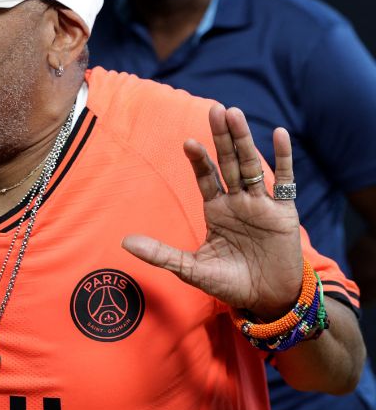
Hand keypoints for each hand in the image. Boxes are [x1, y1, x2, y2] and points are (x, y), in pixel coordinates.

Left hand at [122, 105, 302, 318]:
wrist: (267, 300)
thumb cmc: (229, 284)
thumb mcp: (191, 269)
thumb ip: (161, 254)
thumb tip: (123, 242)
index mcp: (216, 210)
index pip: (206, 177)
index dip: (199, 160)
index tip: (188, 142)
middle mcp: (237, 202)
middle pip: (229, 162)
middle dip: (222, 137)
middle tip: (215, 109)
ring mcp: (261, 205)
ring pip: (251, 165)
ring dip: (245, 140)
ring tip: (235, 114)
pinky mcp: (284, 213)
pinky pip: (285, 181)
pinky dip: (283, 158)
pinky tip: (280, 134)